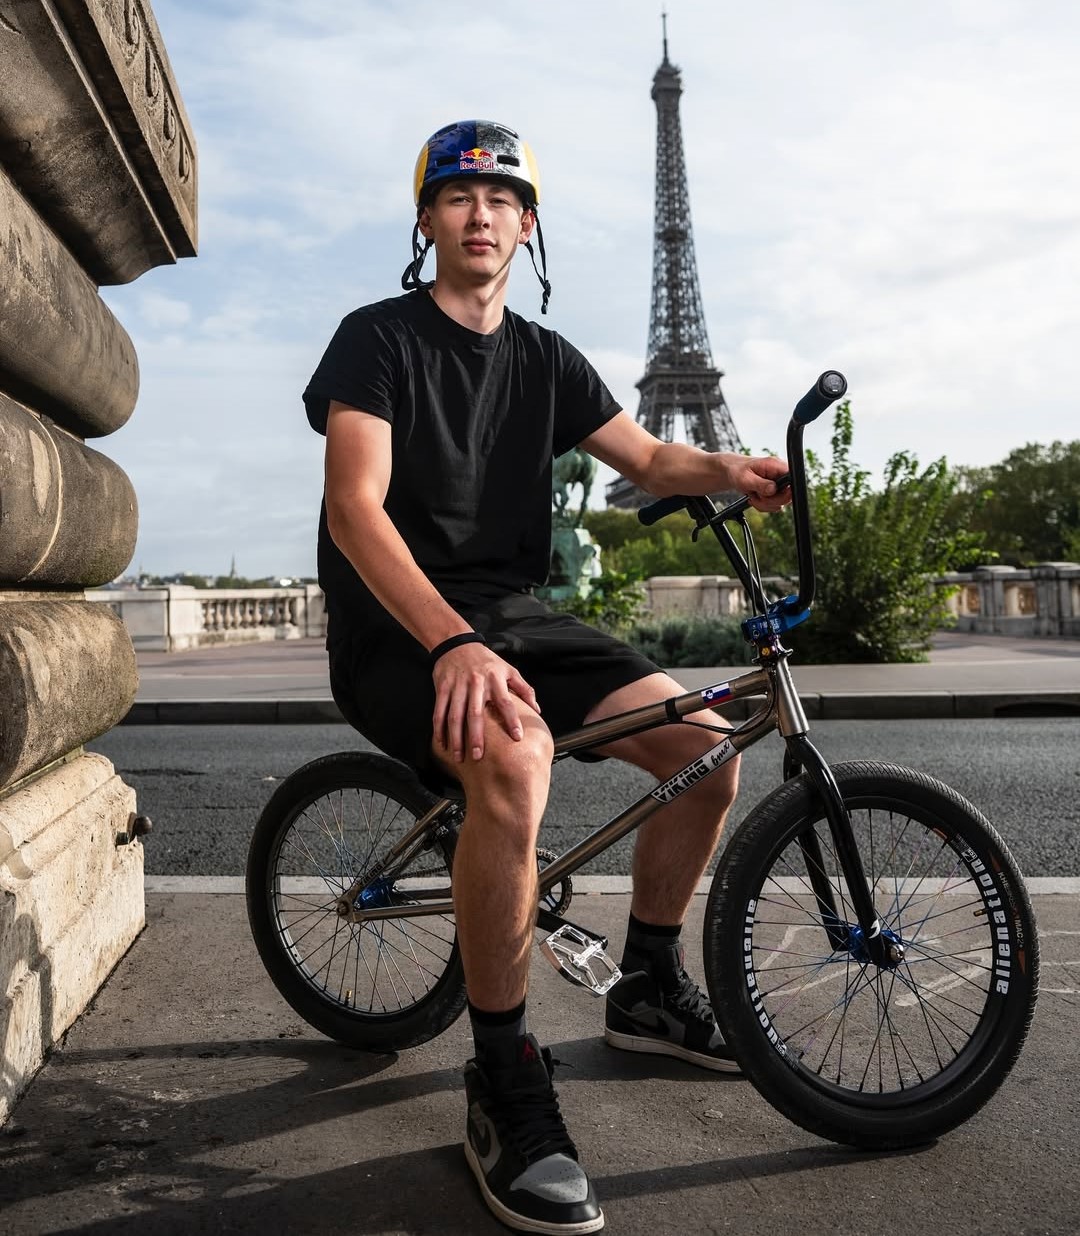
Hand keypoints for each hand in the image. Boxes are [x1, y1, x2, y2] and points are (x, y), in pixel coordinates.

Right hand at [432, 643, 540, 763]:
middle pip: (475, 714)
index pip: (506, 703)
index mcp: (495, 679)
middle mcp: (476, 683)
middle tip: (479, 756)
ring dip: (456, 737)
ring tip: (458, 756)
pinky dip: (439, 728)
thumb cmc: (486, 660)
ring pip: (455, 715)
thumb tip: (537, 710)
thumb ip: (524, 689)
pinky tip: (442, 743)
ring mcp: (457, 686)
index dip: (512, 720)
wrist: (457, 643)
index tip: (517, 737)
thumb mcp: (508, 669)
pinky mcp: (443, 687)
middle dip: (477, 737)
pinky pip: (439, 710)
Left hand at [728, 454, 791, 512]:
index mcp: (776, 466)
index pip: (792, 479)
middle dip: (771, 500)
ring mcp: (778, 484)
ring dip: (765, 504)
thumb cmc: (737, 471)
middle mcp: (780, 474)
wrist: (732, 473)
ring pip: (781, 503)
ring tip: (753, 496)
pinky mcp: (775, 492)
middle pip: (788, 495)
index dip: (786, 491)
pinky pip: (774, 505)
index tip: (772, 495)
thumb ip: (760, 484)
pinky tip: (755, 498)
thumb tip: (773, 489)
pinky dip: (763, 505)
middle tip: (757, 496)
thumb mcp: (746, 478)